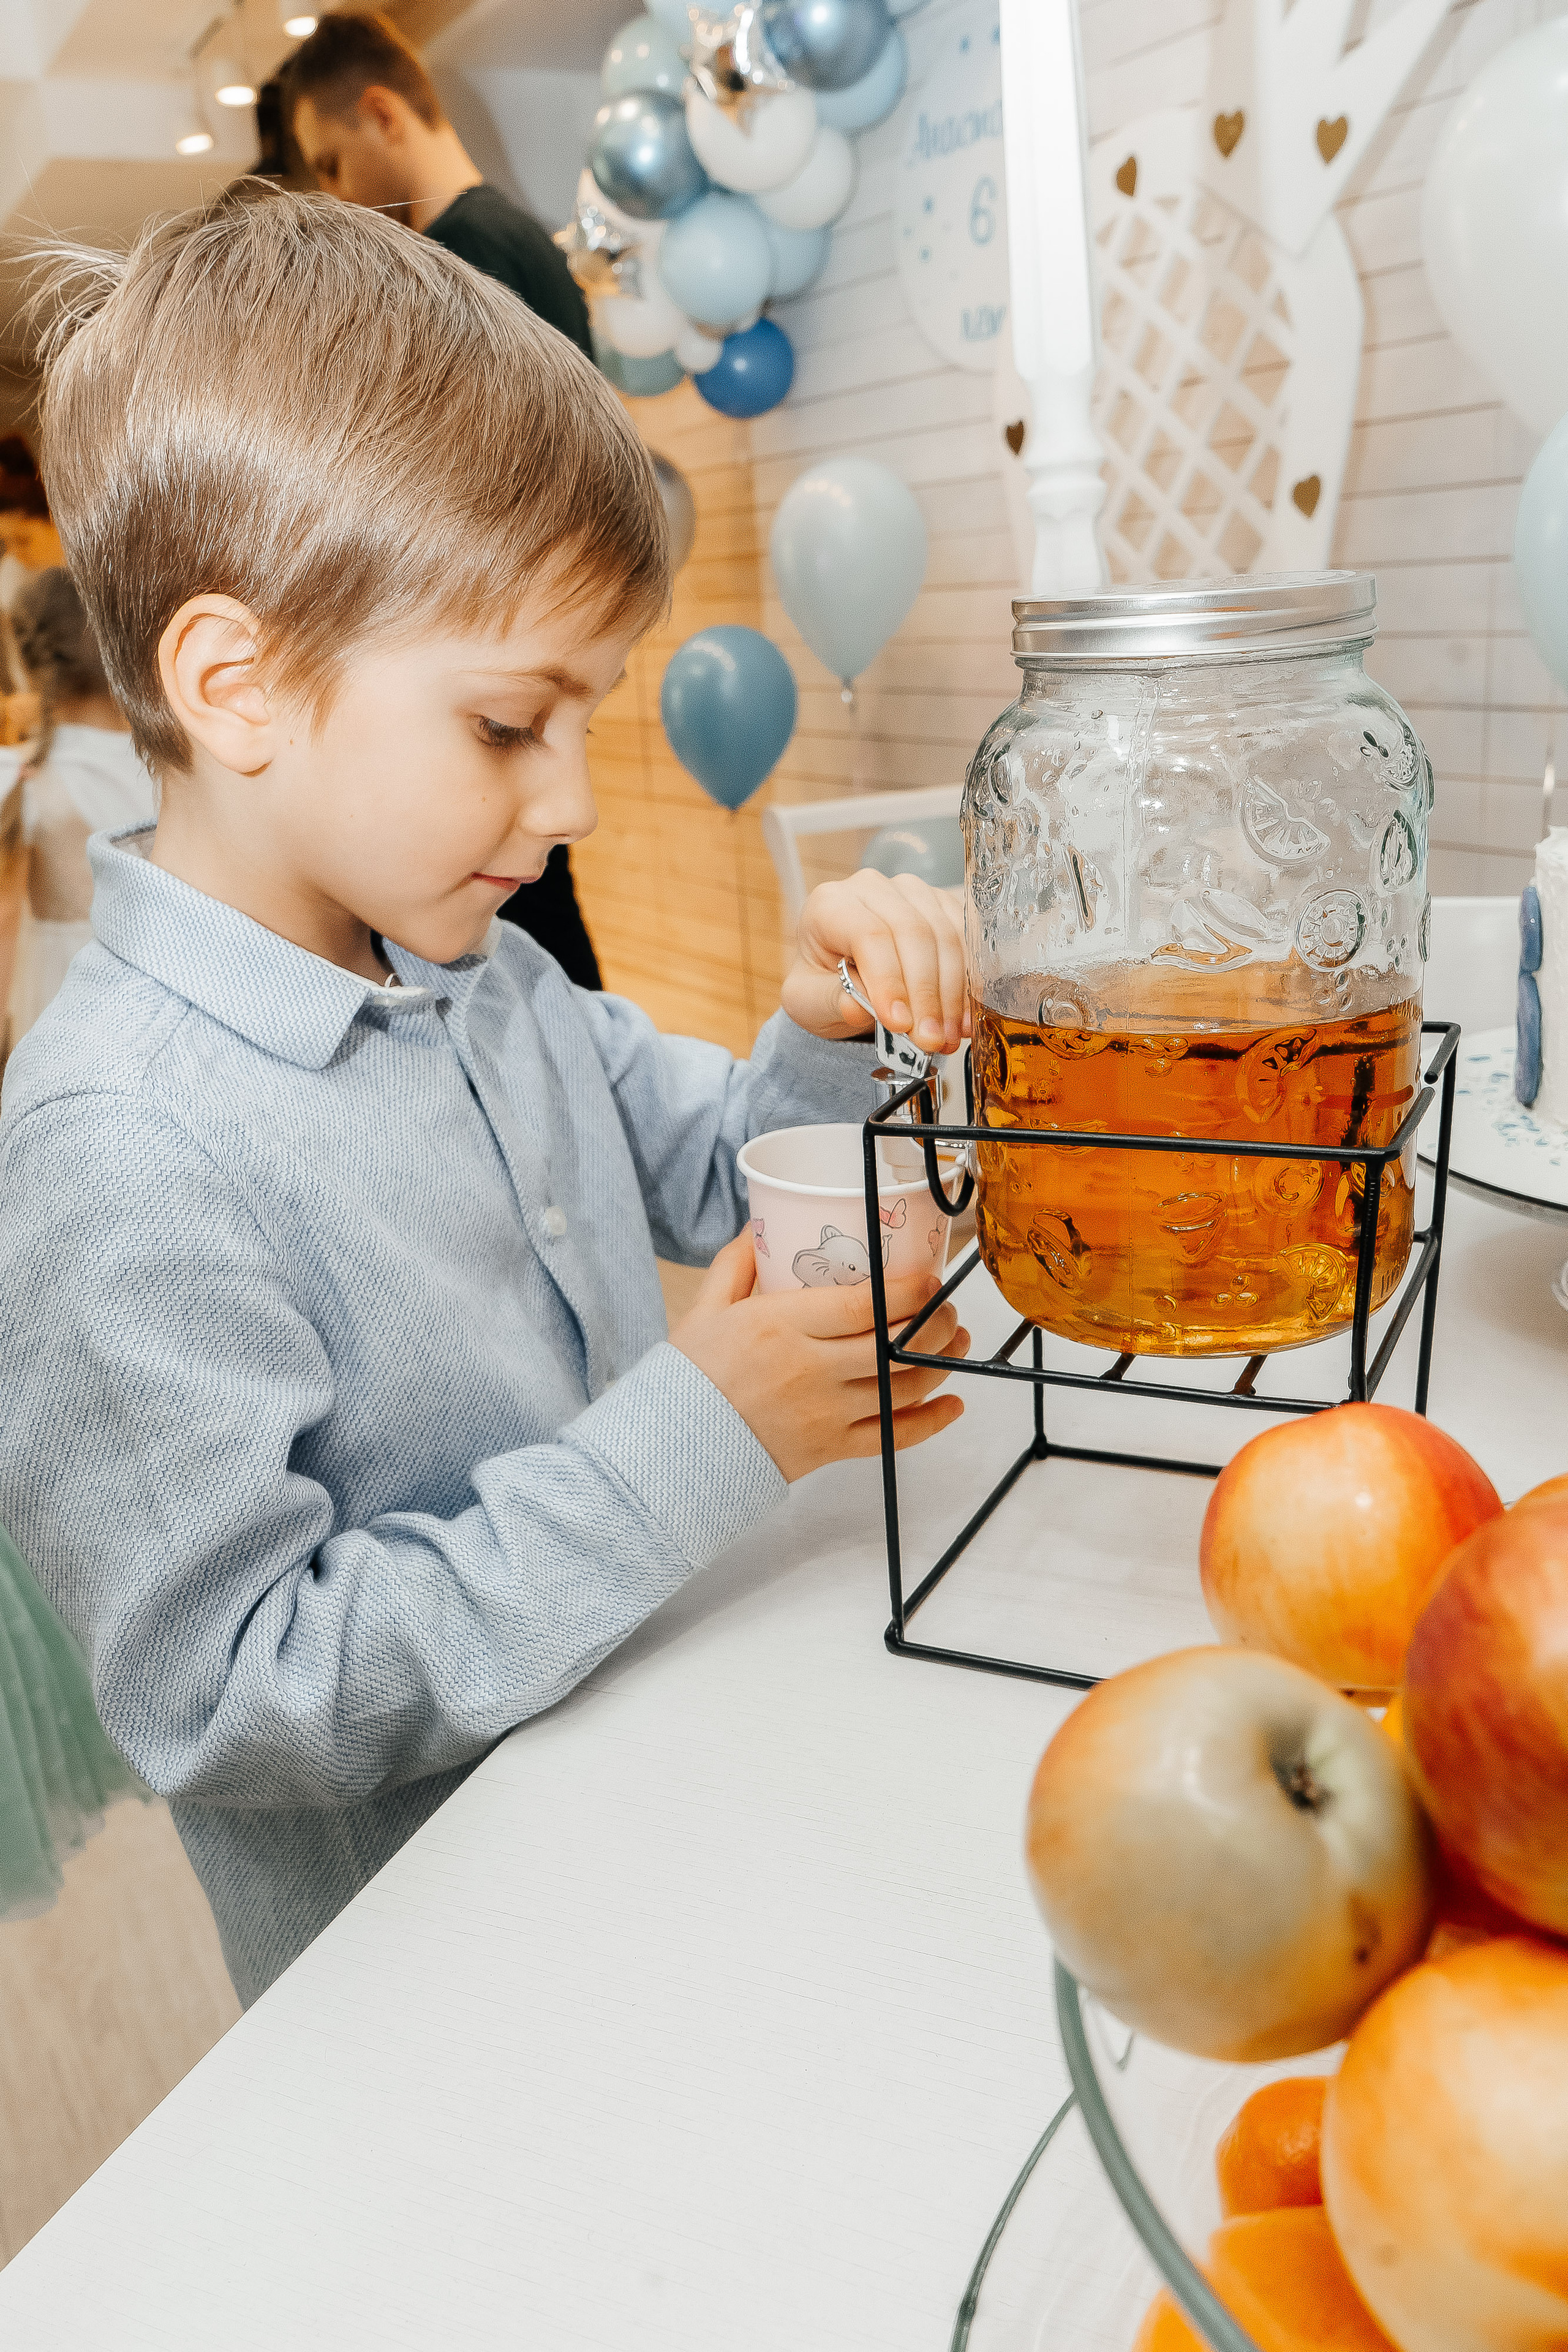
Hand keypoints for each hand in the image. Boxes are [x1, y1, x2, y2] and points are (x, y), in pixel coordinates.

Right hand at [671, 1231, 968, 1483]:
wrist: (669, 1451)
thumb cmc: (688, 1377)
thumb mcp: (704, 1309)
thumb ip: (737, 1264)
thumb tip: (761, 1224)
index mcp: (781, 1326)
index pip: (866, 1305)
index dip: (910, 1291)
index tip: (929, 1279)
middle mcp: (811, 1369)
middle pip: (895, 1344)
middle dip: (934, 1324)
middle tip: (945, 1308)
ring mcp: (825, 1413)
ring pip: (903, 1387)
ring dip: (941, 1363)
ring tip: (955, 1343)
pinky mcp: (830, 1450)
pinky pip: (894, 1437)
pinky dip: (931, 1422)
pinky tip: (952, 1404)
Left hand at [782, 869, 968, 1055]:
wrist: (842, 976)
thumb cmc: (823, 984)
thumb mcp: (810, 1002)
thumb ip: (830, 1001)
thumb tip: (857, 1008)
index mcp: (830, 905)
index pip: (868, 934)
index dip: (888, 980)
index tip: (899, 1024)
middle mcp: (872, 888)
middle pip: (913, 933)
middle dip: (925, 994)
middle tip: (929, 1040)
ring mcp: (912, 893)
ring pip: (945, 936)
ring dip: (952, 994)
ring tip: (946, 1038)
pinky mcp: (942, 905)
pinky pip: (966, 940)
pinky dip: (968, 983)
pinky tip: (964, 1019)